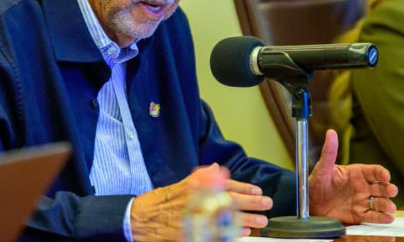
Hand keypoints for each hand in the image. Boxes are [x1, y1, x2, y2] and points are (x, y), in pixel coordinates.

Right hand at [130, 163, 272, 241]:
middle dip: (248, 202)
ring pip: (223, 219)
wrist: (137, 219)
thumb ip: (200, 179)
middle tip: (266, 204)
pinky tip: (241, 233)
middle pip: (226, 200)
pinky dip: (228, 234)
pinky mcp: (188, 235)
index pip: (222, 185)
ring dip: (244, 220)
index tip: (256, 190)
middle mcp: (193, 201)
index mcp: (192, 188)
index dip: (242, 187)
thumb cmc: (158, 203)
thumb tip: (216, 169)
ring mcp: (191, 220)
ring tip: (260, 221)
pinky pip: (212, 235)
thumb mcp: (179, 185)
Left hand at [308, 129, 397, 223]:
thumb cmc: (316, 183)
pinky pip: (372, 217)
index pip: (374, 171)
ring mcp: (362, 201)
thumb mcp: (322, 168)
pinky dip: (381, 218)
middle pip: (381, 187)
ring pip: (379, 202)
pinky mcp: (359, 215)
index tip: (386, 177)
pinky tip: (387, 219)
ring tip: (390, 208)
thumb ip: (329, 152)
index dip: (382, 173)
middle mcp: (362, 187)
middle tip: (391, 191)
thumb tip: (331, 133)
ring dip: (387, 205)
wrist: (310, 203)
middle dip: (389, 189)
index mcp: (357, 173)